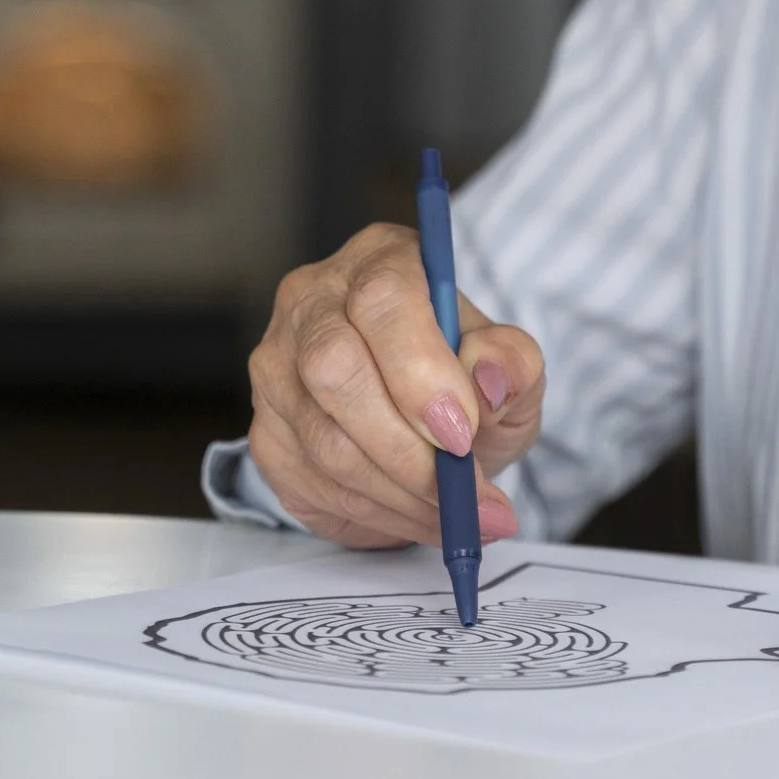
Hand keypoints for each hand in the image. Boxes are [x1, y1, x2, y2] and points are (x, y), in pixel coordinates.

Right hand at [245, 223, 544, 549]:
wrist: (426, 419)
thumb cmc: (465, 378)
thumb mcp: (511, 366)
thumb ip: (512, 363)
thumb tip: (490, 380)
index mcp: (381, 261)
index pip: (383, 299)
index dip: (420, 370)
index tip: (463, 432)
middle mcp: (312, 302)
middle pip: (334, 367)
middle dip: (406, 447)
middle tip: (464, 492)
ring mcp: (277, 368)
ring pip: (324, 440)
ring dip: (400, 493)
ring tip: (457, 517)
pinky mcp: (267, 432)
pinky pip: (312, 483)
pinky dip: (376, 513)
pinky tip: (417, 516)